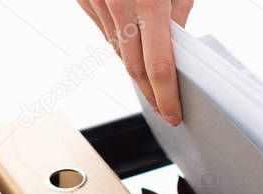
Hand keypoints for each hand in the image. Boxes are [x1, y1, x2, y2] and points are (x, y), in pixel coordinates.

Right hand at [76, 0, 193, 124]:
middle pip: (135, 68)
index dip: (166, 97)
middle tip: (163, 107)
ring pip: (118, 53)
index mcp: (150, 3)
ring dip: (136, 70)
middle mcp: (120, 5)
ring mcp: (98, 3)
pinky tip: (133, 46)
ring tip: (150, 80)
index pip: (159, 68)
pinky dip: (120, 44)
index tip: (172, 114)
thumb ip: (178, 17)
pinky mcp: (84, 0)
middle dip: (150, 93)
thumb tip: (175, 52)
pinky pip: (105, 33)